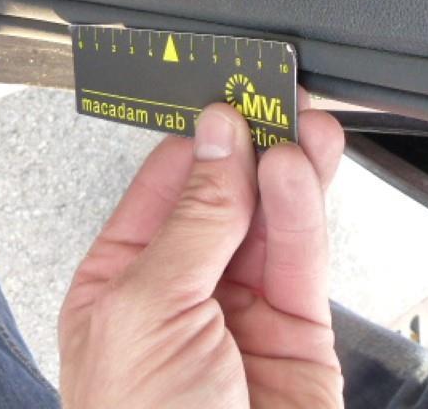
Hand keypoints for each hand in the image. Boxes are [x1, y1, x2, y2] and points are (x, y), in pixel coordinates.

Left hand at [58, 91, 344, 408]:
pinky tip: (302, 171)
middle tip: (273, 96)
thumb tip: (218, 141)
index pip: (163, 187)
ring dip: (287, 166)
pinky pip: (303, 255)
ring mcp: (243, 309)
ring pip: (271, 219)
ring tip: (301, 122)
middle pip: (223, 196)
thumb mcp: (146, 312)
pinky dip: (306, 209)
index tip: (225, 97)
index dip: (196, 138)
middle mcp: (183, 291)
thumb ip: (192, 223)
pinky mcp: (297, 330)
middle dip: (250, 144)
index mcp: (121, 283)